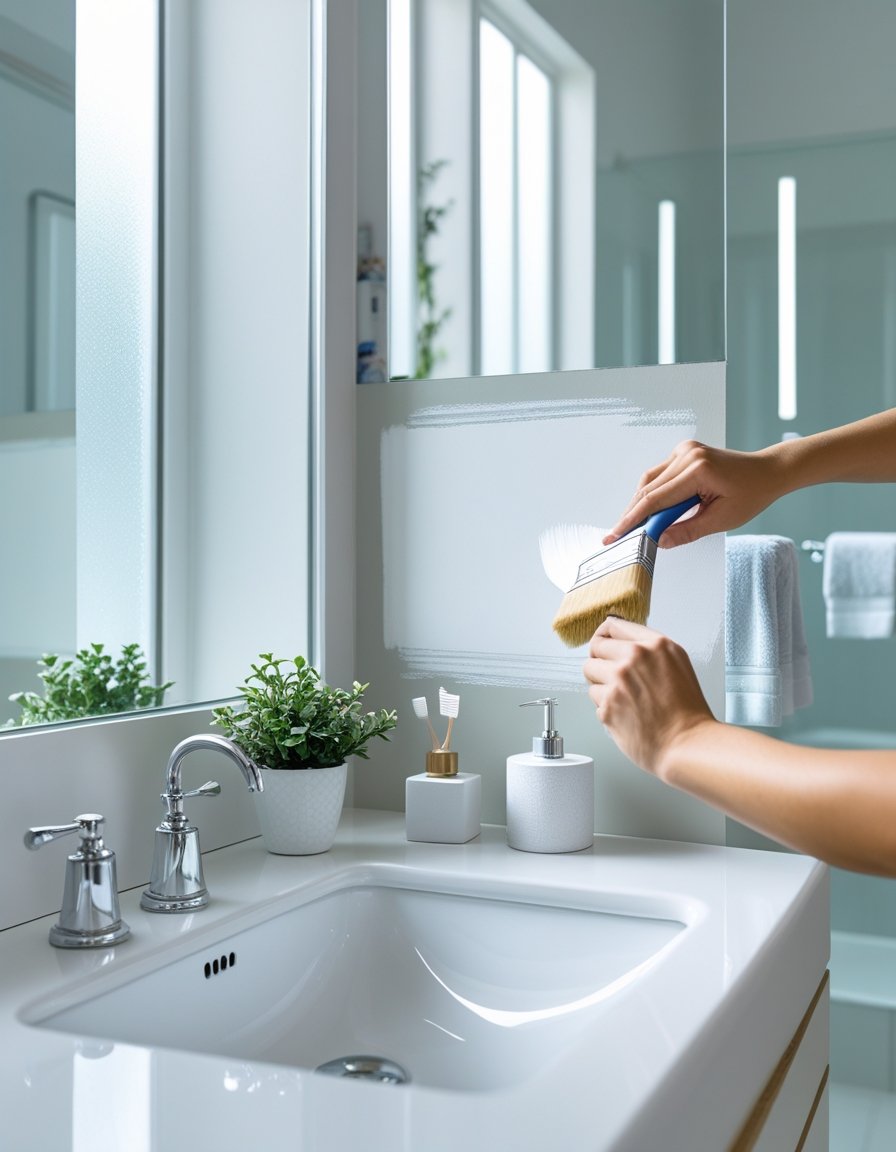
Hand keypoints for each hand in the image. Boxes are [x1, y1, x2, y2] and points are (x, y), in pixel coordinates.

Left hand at [583, 617, 715, 776]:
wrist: (687, 744)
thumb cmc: (686, 711)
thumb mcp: (677, 663)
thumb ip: (650, 648)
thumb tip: (621, 641)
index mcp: (655, 645)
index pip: (613, 626)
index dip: (604, 635)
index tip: (602, 641)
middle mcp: (635, 658)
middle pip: (596, 646)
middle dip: (601, 660)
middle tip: (612, 674)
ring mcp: (618, 681)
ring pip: (590, 672)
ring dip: (601, 683)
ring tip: (623, 697)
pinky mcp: (607, 705)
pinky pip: (594, 698)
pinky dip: (606, 706)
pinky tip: (625, 713)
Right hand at [602, 440, 783, 547]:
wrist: (767, 472)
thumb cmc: (751, 494)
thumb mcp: (721, 520)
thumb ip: (686, 531)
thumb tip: (659, 541)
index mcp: (698, 470)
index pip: (655, 499)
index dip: (632, 520)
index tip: (616, 535)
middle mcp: (687, 455)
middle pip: (647, 489)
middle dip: (632, 514)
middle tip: (618, 536)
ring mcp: (684, 450)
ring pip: (650, 480)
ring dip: (640, 504)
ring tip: (633, 526)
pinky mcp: (684, 451)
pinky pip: (659, 474)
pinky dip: (653, 493)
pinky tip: (651, 510)